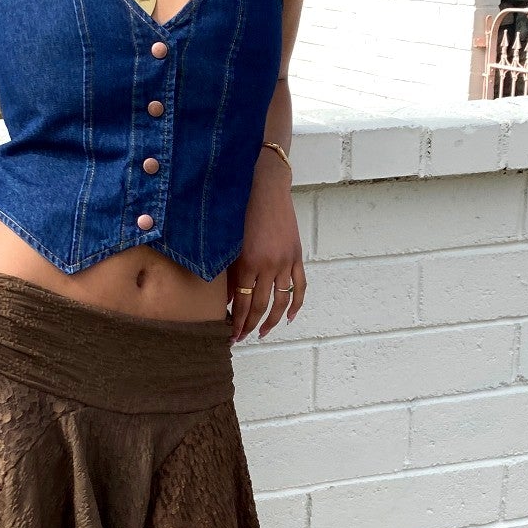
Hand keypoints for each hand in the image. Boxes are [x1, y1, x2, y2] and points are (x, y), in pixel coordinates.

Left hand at [228, 153, 304, 341]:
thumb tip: (228, 300)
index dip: (236, 322)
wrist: (265, 190)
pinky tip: (289, 317)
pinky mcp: (297, 256)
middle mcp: (268, 266)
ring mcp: (285, 262)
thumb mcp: (230, 243)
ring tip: (263, 333)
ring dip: (272, 320)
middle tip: (242, 338)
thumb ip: (229, 272)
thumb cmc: (241, 212)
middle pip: (259, 306)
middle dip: (250, 326)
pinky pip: (299, 285)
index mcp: (248, 263)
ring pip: (281, 301)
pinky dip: (296, 304)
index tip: (231, 335)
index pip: (241, 303)